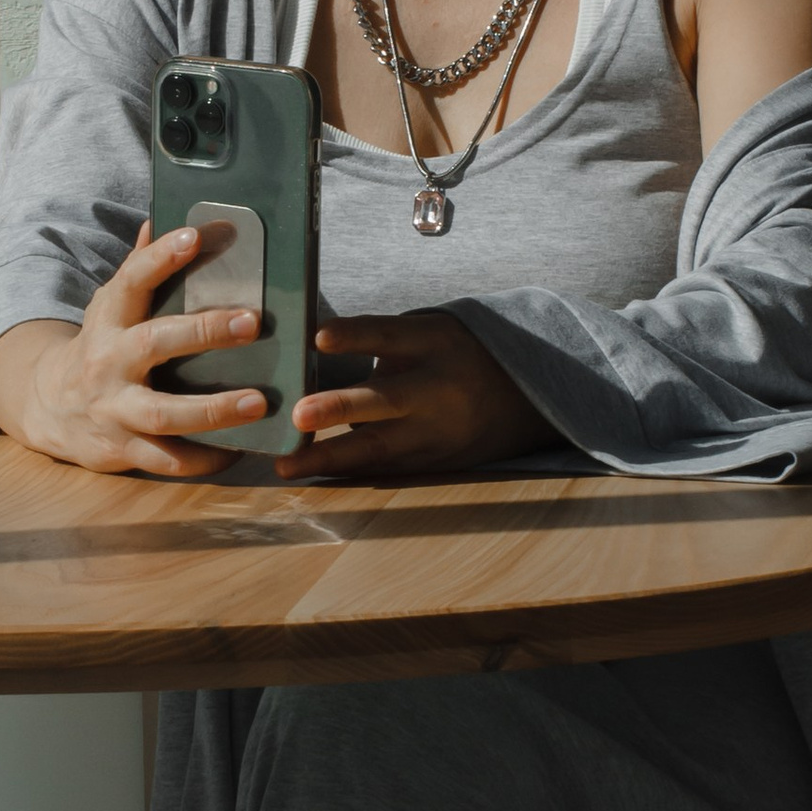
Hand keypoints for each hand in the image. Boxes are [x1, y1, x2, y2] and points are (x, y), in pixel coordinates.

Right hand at [0, 227, 267, 479]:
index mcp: (109, 319)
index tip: (193, 236)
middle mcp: (108, 362)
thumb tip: (159, 219)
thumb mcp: (109, 307)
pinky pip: (166, 459)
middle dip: (203, 333)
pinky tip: (240, 449)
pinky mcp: (122, 449)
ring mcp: (114, 409)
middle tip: (252, 323)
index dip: (160, 257)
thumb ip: (136, 269)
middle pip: (153, 344)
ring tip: (258, 402)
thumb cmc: (99, 348)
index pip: (132, 280)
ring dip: (212, 410)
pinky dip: (203, 458)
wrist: (48, 407)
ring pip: (162, 413)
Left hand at [279, 308, 547, 480]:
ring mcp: (436, 432)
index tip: (318, 336)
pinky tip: (308, 476)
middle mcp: (437, 388)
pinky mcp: (432, 464)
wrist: (523, 399)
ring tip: (287, 466)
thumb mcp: (430, 335)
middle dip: (340, 408)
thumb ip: (380, 342)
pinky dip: (344, 473)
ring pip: (380, 448)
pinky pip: (383, 470)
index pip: (390, 334)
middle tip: (298, 414)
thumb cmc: (452, 357)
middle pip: (386, 399)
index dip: (356, 336)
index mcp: (434, 343)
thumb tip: (303, 349)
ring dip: (330, 458)